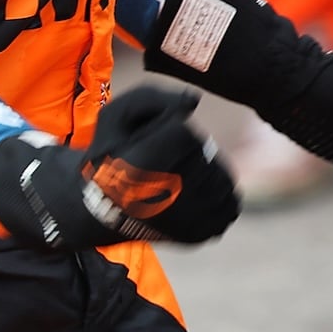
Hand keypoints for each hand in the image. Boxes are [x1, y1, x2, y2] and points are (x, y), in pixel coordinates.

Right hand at [0, 87, 238, 249]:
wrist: (102, 210)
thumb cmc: (110, 156)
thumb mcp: (117, 115)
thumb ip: (153, 97)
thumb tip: (193, 101)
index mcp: (143, 167)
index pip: (183, 131)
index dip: (168, 130)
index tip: (147, 145)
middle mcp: (169, 198)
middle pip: (203, 152)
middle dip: (186, 151)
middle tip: (157, 166)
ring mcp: (189, 221)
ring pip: (220, 175)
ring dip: (204, 170)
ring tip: (175, 179)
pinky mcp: (202, 234)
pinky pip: (229, 202)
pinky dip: (217, 194)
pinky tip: (192, 194)